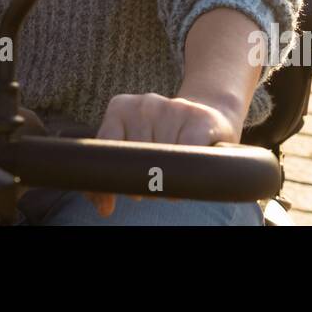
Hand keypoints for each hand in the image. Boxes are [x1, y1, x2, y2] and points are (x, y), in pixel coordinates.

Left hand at [84, 92, 243, 217]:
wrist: (208, 116)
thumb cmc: (163, 139)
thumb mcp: (132, 145)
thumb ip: (113, 169)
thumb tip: (103, 208)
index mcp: (121, 107)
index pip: (106, 146)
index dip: (111, 180)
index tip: (109, 205)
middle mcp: (145, 104)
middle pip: (136, 158)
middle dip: (142, 182)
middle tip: (153, 183)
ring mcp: (173, 108)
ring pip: (162, 160)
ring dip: (166, 180)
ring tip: (172, 173)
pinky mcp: (200, 118)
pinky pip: (188, 155)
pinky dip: (187, 173)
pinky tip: (188, 174)